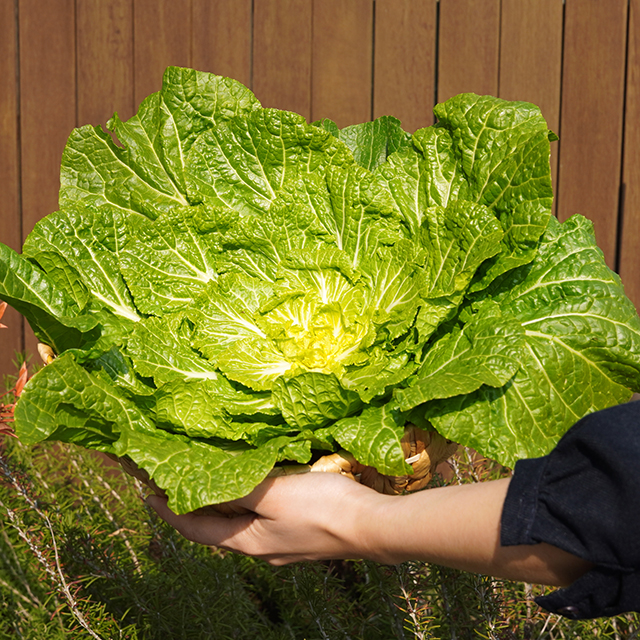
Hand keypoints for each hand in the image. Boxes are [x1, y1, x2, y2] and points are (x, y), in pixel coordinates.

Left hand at [147, 471, 389, 564]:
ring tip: (213, 480)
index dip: (169, 512)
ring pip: (241, 523)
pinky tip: (258, 487)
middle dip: (195, 506)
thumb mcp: (273, 493)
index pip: (195, 527)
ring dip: (223, 504)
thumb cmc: (321, 508)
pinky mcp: (301, 534)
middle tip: (178, 482)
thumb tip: (202, 487)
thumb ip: (236, 489)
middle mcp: (260, 548)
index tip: (147, 494)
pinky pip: (263, 518)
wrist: (373, 526)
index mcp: (248, 542)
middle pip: (217, 527)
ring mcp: (282, 544)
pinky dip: (249, 502)